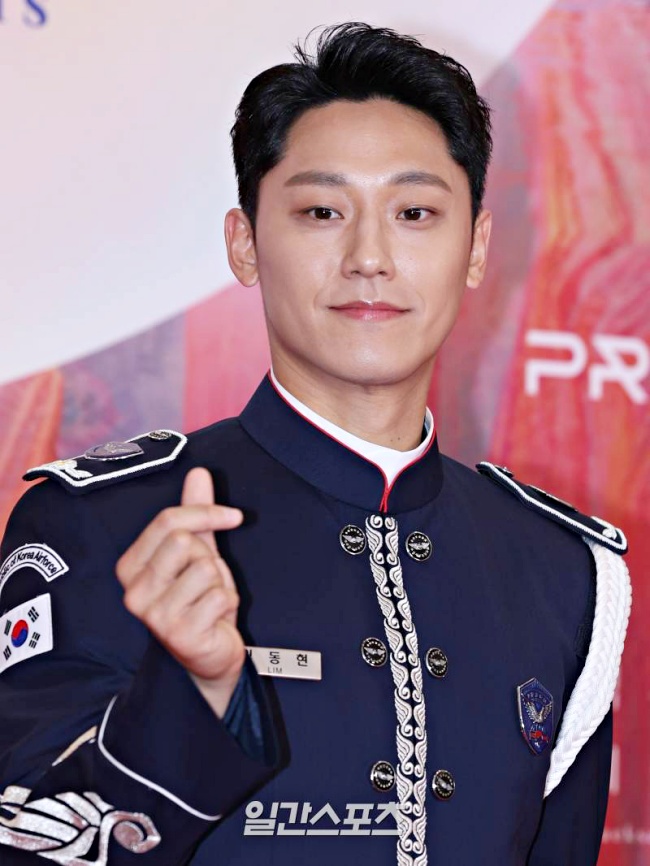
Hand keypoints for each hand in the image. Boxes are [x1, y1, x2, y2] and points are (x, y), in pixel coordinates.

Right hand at [115, 467, 244, 717]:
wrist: (209, 655)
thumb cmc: (199, 601)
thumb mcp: (198, 551)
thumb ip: (196, 513)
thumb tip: (198, 472)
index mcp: (131, 567)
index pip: (168, 520)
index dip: (206, 512)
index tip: (233, 516)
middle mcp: (134, 591)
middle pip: (184, 541)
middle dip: (209, 555)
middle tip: (208, 578)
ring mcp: (154, 616)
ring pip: (206, 568)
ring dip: (221, 582)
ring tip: (210, 599)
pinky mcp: (178, 634)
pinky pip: (220, 596)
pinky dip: (228, 603)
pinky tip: (216, 618)